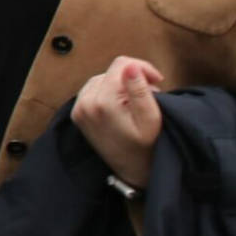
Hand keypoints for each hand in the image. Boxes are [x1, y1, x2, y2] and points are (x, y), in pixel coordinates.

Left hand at [71, 56, 165, 190]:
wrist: (132, 171)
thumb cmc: (146, 146)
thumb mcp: (151, 118)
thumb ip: (140, 90)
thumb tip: (131, 65)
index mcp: (102, 102)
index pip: (122, 64)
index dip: (143, 68)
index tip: (158, 80)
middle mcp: (85, 103)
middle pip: (111, 71)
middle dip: (133, 78)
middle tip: (150, 94)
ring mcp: (78, 109)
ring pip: (102, 79)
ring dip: (120, 85)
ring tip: (136, 101)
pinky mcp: (77, 113)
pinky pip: (93, 90)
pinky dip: (108, 91)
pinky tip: (121, 104)